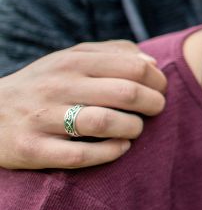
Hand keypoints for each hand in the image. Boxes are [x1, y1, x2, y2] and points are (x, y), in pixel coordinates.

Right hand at [0, 41, 166, 170]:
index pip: (133, 66)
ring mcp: (43, 118)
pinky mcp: (34, 149)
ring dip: (132, 128)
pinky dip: (110, 152)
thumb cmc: (42, 87)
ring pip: (105, 122)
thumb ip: (110, 54)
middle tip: (156, 110)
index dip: (157, 81)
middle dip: (153, 104)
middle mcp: (56, 87)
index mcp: (70, 62)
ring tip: (135, 129)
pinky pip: (82, 154)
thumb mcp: (68, 60)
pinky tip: (120, 147)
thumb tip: (151, 61)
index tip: (160, 90)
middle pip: (126, 93)